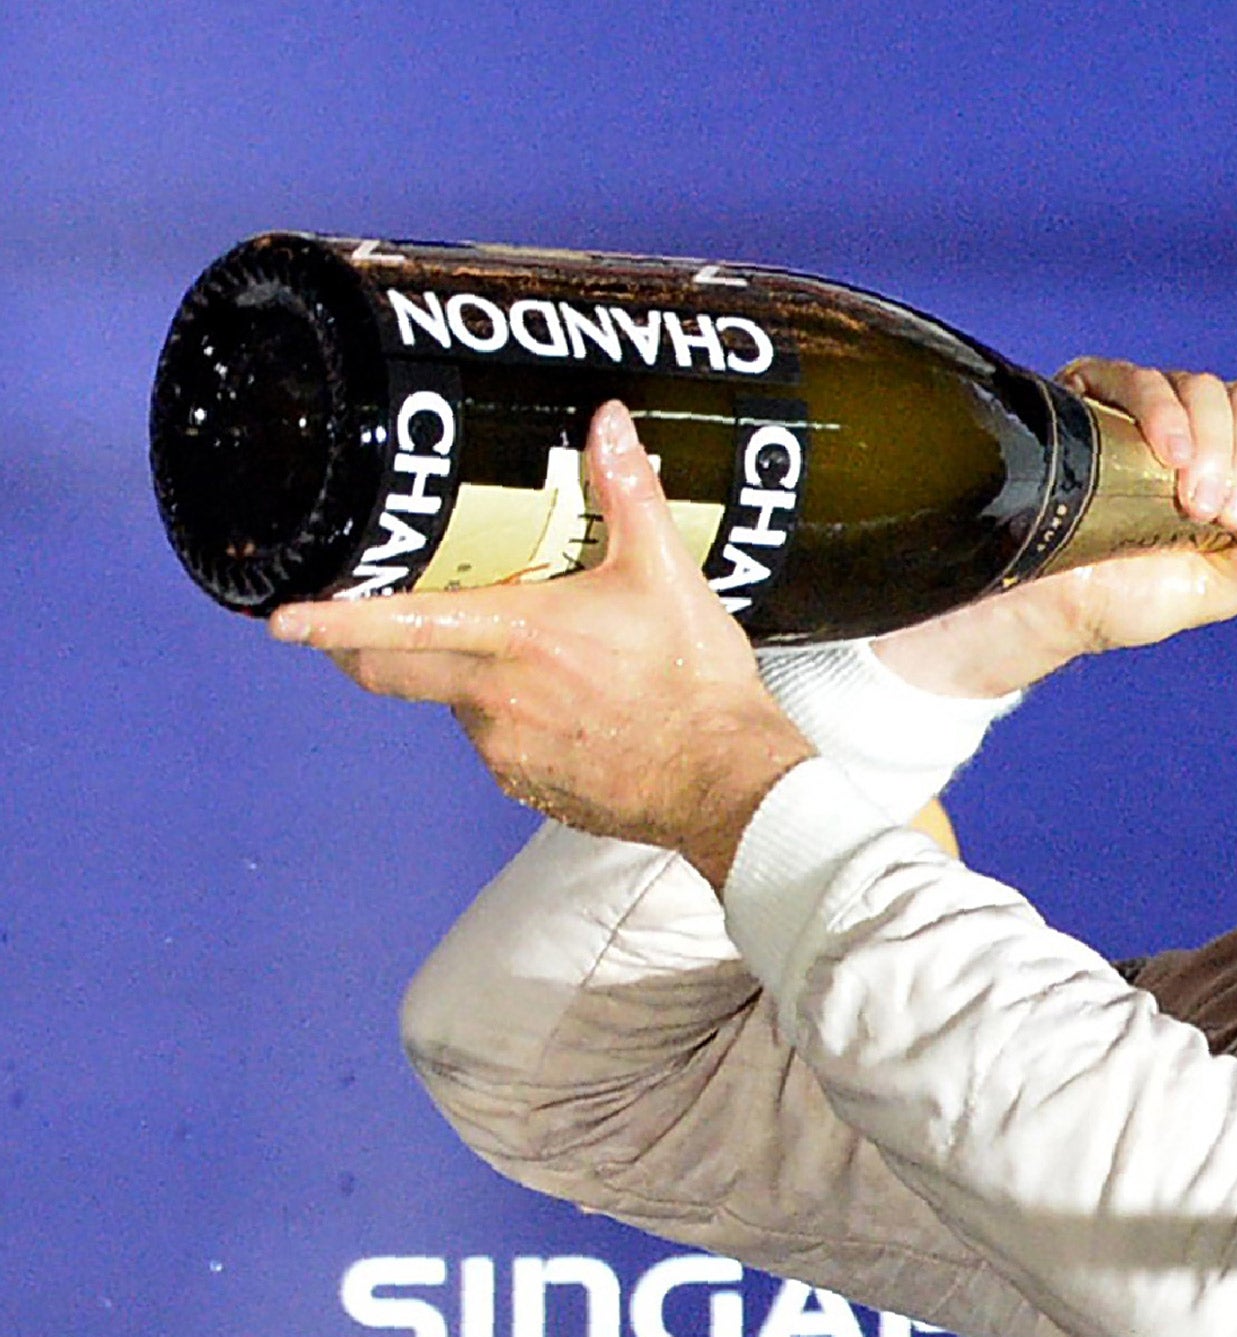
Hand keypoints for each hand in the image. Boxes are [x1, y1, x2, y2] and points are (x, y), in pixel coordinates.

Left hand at [268, 401, 813, 886]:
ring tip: (516, 651)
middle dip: (356, 647)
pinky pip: (496, 744)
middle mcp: (494, 699)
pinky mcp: (530, 786)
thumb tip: (607, 421)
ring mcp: (507, 751)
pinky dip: (507, 719)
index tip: (279, 618)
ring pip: (450, 703)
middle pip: (390, 672)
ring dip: (456, 676)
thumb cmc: (697, 684)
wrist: (727, 782)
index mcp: (515, 637)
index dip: (330, 620)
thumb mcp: (666, 572)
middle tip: (345, 622)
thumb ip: (627, 491)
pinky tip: (562, 704)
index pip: (395, 627)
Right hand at [873, 359, 1236, 698]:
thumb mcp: (1222, 594)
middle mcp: (1203, 430)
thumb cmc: (1129, 597)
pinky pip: (1143, 379)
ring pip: (1207, 387)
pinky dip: (1165, 413)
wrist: (1050, 607)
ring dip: (1212, 445)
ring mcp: (1152, 411)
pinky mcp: (1099, 397)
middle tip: (1221, 512)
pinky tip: (1165, 455)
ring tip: (1190, 503)